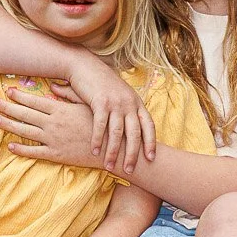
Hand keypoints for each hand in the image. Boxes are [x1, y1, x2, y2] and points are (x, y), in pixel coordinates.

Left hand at [0, 79, 143, 179]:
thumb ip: (69, 95)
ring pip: (25, 132)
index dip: (19, 96)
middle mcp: (53, 124)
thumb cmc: (101, 124)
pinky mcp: (55, 154)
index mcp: (60, 110)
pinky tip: (10, 146)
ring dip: (8, 125)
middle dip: (7, 108)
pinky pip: (34, 152)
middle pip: (25, 114)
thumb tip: (54, 86)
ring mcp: (52, 139)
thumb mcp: (87, 105)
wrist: (110, 148)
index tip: (7, 90)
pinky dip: (21, 149)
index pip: (35, 101)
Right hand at [67, 53, 157, 168]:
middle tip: (130, 170)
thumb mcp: (121, 95)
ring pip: (117, 133)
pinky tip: (94, 151)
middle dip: (133, 154)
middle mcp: (129, 103)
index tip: (151, 158)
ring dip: (113, 152)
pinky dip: (97, 140)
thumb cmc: (102, 83)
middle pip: (135, 133)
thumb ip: (128, 110)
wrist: (86, 66)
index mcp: (136, 102)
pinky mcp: (100, 102)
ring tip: (110, 166)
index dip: (151, 143)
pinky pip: (100, 126)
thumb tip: (132, 128)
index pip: (149, 126)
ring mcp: (115, 102)